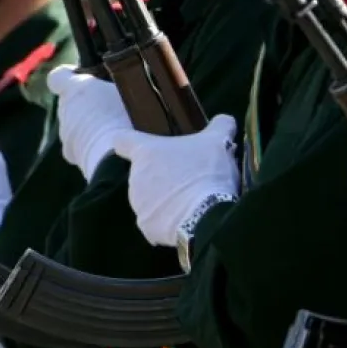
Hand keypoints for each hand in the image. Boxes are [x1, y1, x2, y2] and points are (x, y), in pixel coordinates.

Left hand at [49, 65, 136, 180]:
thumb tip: (123, 81)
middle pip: (72, 105)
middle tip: (114, 110)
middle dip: (88, 107)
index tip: (83, 78)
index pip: (57, 77)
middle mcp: (65, 114)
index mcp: (74, 90)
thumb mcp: (127, 88)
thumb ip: (116, 82)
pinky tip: (115, 150)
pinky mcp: (76, 160)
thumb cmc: (126, 120)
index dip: (68, 77)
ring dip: (92, 129)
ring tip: (119, 132)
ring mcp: (68, 139)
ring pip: (78, 129)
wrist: (119, 163)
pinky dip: (95, 148)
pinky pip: (83, 149)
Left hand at [112, 115, 238, 246]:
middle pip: (143, 173)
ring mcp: (138, 204)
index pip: (122, 141)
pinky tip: (186, 219)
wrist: (207, 215)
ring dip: (164, 199)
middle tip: (187, 178)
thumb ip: (220, 125)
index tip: (140, 147)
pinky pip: (155, 222)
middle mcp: (135, 177)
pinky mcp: (146, 227)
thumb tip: (224, 120)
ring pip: (149, 199)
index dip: (129, 142)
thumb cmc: (207, 171)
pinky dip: (167, 222)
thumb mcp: (219, 141)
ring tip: (189, 201)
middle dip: (161, 175)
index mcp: (146, 152)